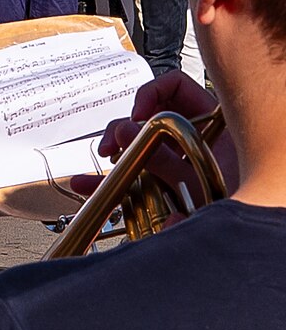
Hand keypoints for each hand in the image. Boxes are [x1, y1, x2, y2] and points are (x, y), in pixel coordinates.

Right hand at [92, 71, 234, 205]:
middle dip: (124, 126)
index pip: (177, 86)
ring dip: (115, 150)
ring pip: (139, 143)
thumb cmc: (240, 207)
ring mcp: (179, 161)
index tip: (136, 115)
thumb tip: (125, 132)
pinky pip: (132, 173)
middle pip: (151, 114)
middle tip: (113, 144)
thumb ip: (165, 162)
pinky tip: (89, 184)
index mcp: (214, 127)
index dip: (152, 93)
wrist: (239, 243)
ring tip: (105, 161)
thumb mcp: (201, 183)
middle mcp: (193, 140)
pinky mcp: (165, 184)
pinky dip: (110, 178)